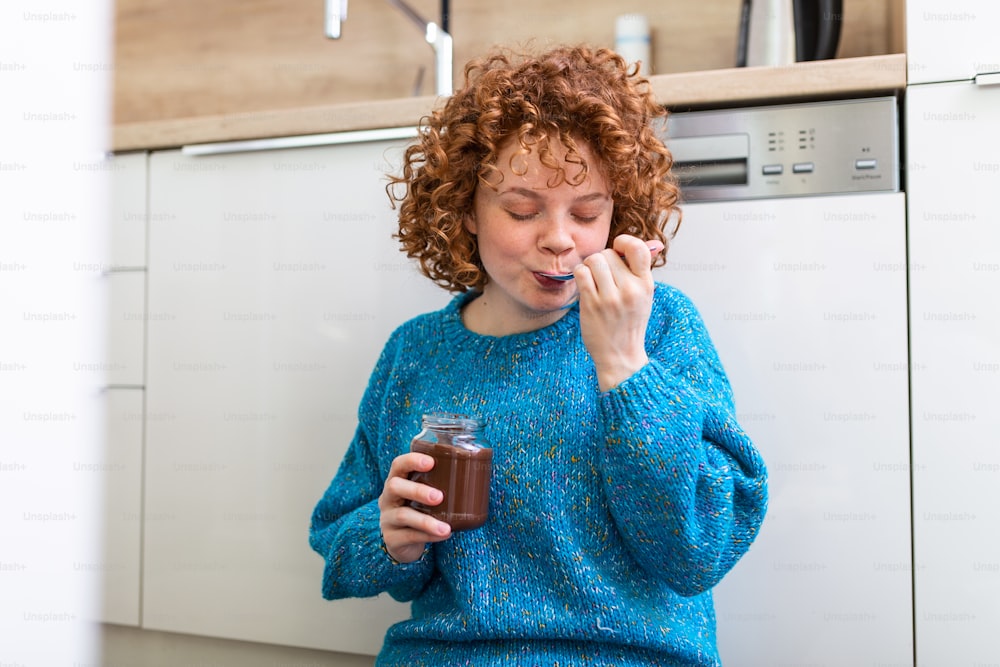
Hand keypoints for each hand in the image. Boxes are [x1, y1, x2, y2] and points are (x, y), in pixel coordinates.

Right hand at [378, 452, 451, 562]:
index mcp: (397, 480)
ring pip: (403, 515)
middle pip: (394, 487)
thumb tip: (479, 471)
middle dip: (417, 490)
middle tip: (439, 496)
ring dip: (426, 521)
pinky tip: (443, 535)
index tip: (431, 462)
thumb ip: (441, 482)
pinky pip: (409, 536)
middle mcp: (388, 498)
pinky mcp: (392, 539)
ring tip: (446, 527)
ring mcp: (387, 519)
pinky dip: (428, 535)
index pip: (398, 465)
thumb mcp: (424, 495)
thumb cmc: (420, 509)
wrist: (403, 541)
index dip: (412, 460)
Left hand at [574, 234, 660, 391]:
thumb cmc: (629, 323)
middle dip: (602, 260)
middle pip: (608, 253)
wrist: (620, 355)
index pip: (639, 248)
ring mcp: (610, 298)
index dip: (625, 242)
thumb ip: (642, 270)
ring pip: (593, 260)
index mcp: (646, 285)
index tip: (618, 250)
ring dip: (589, 266)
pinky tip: (585, 284)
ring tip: (593, 279)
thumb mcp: (644, 296)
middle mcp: (630, 290)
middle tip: (603, 276)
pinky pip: (581, 273)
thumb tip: (653, 243)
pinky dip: (580, 274)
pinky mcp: (592, 304)